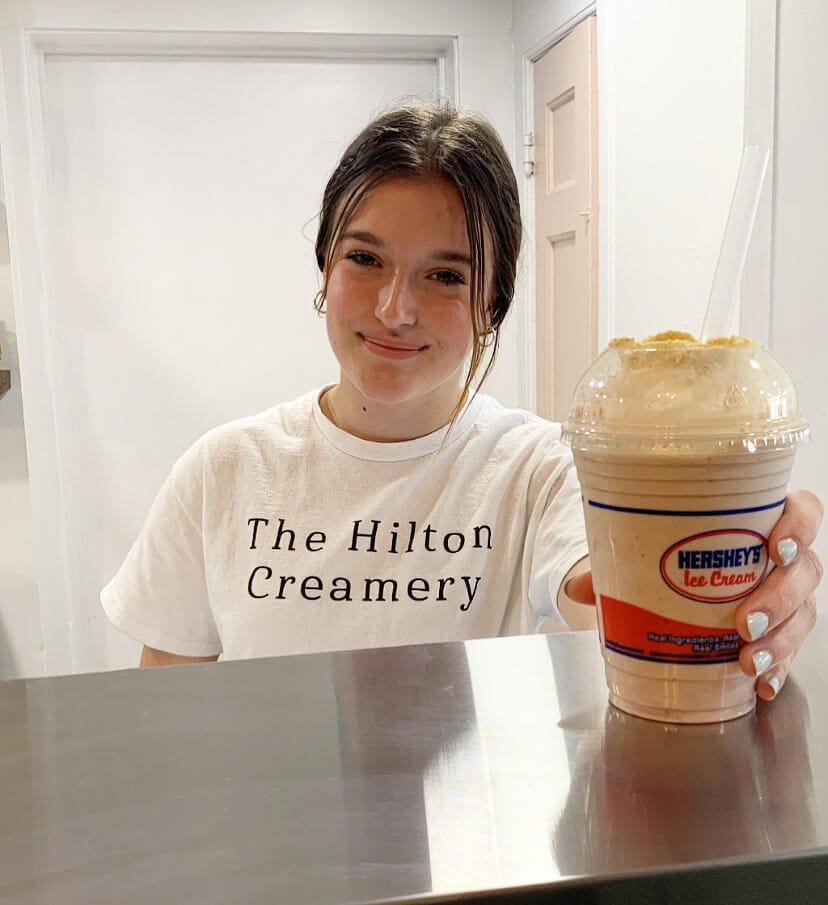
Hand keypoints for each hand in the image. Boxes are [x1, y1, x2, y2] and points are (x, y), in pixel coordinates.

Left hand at [564, 489, 822, 702]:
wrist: (674, 582)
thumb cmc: (672, 552)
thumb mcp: (644, 551)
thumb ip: (614, 563)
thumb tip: (576, 587)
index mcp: (757, 521)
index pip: (802, 511)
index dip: (800, 526)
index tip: (776, 547)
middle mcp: (781, 557)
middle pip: (806, 571)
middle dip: (781, 599)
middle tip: (745, 622)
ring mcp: (786, 595)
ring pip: (804, 614)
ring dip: (780, 640)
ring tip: (748, 660)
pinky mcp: (780, 631)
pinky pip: (791, 652)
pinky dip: (777, 670)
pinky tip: (762, 685)